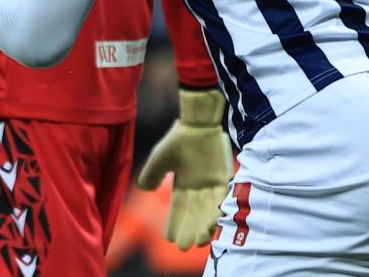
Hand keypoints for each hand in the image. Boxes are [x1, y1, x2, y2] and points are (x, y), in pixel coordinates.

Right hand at [137, 88, 232, 249]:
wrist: (197, 121)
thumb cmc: (178, 138)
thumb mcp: (160, 158)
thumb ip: (152, 174)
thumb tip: (145, 189)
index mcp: (183, 185)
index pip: (178, 209)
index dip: (174, 224)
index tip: (170, 238)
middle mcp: (198, 187)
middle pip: (193, 214)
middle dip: (189, 230)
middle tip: (184, 247)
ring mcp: (212, 183)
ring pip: (208, 210)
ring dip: (204, 226)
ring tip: (199, 241)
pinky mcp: (224, 177)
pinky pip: (221, 197)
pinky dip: (217, 210)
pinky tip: (213, 223)